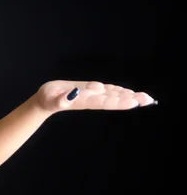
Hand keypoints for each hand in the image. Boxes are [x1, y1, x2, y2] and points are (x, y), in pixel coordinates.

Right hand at [34, 80, 156, 113]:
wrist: (45, 102)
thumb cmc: (47, 100)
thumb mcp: (52, 98)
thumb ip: (62, 99)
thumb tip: (75, 93)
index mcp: (84, 101)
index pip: (104, 101)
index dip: (119, 101)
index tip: (133, 102)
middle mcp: (91, 99)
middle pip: (114, 99)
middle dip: (130, 100)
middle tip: (148, 100)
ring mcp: (92, 96)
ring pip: (114, 96)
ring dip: (129, 97)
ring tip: (145, 98)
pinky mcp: (90, 92)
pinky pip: (108, 92)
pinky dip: (120, 92)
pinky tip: (129, 93)